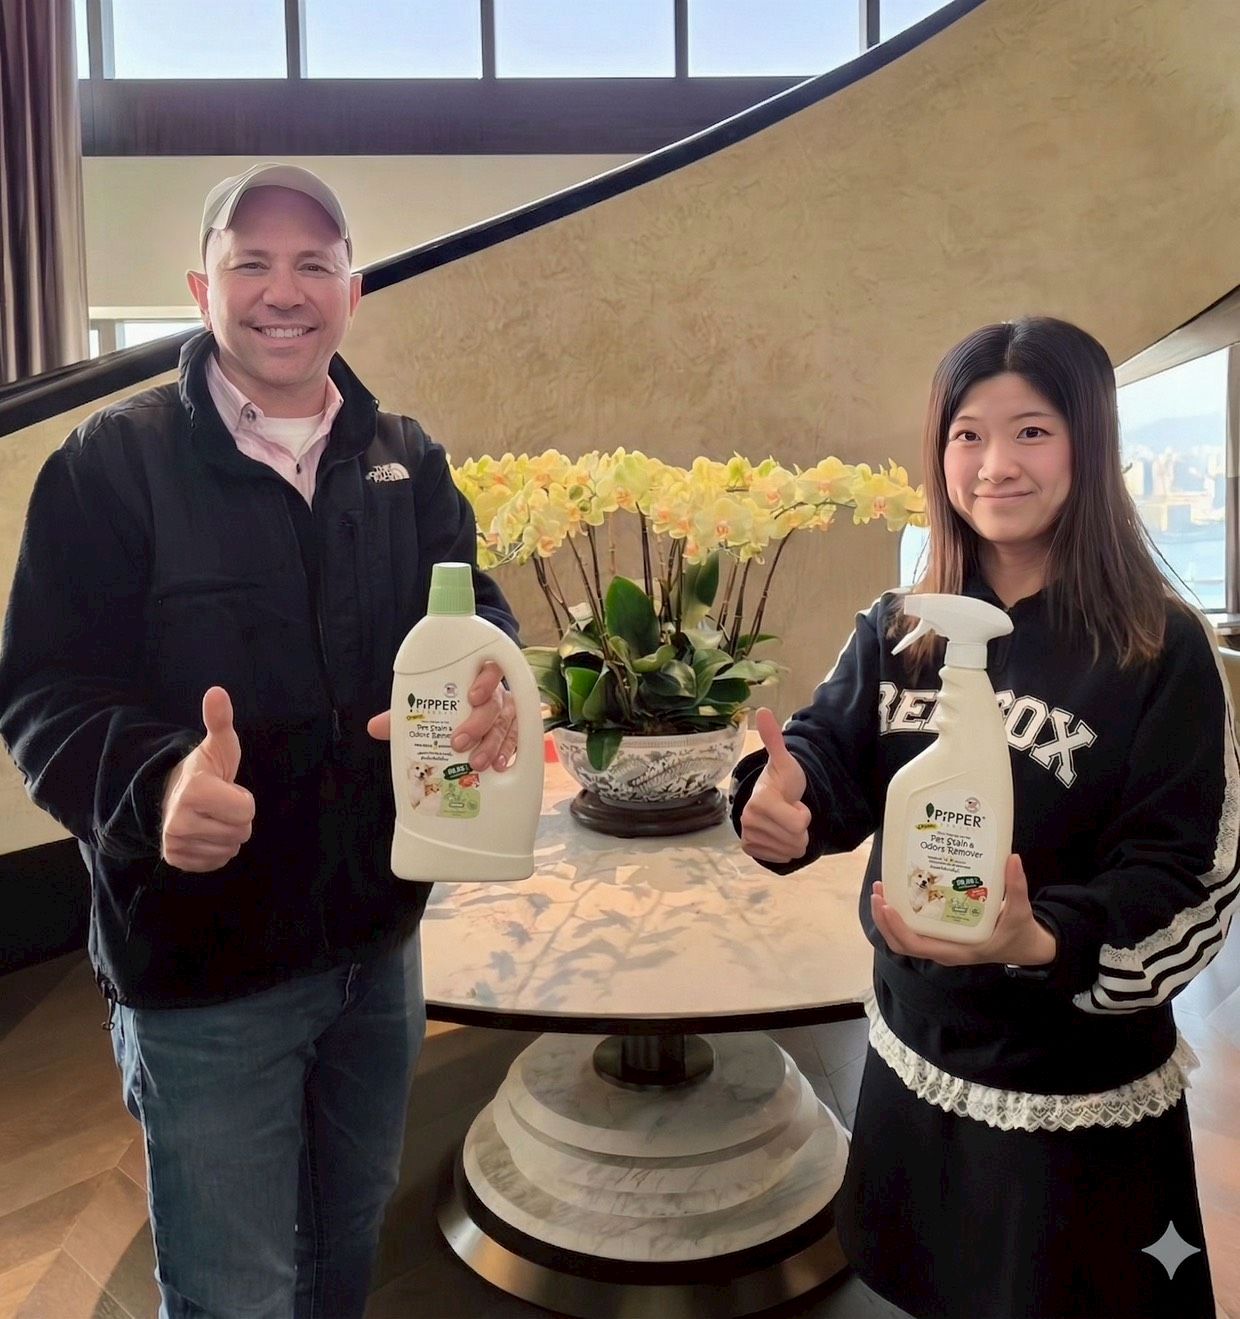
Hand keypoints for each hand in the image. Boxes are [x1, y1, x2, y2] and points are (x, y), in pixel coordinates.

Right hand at [161, 687, 254, 872]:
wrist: (170, 795)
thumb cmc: (205, 771)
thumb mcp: (217, 746)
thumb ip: (220, 721)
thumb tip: (217, 692)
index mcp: (194, 792)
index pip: (247, 811)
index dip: (242, 799)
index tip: (226, 789)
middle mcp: (179, 821)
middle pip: (242, 832)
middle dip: (237, 818)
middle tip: (219, 804)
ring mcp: (175, 843)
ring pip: (231, 849)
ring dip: (227, 834)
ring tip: (211, 816)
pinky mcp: (175, 859)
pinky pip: (217, 862)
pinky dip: (216, 849)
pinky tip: (205, 832)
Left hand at [367, 661, 517, 772]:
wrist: (469, 725)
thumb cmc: (449, 710)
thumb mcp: (430, 709)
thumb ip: (406, 715)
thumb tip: (374, 727)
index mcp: (477, 679)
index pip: (489, 669)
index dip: (485, 681)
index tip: (472, 696)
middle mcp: (497, 694)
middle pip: (495, 703)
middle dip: (478, 723)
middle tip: (459, 741)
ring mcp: (508, 714)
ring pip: (506, 725)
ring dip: (492, 744)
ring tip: (476, 762)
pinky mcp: (515, 733)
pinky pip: (517, 741)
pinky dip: (507, 753)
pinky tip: (498, 766)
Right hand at [739, 707, 811, 863]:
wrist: (769, 797)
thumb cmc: (781, 780)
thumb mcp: (785, 760)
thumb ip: (775, 739)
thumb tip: (763, 710)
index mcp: (760, 802)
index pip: (799, 823)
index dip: (803, 813)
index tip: (792, 801)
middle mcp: (749, 821)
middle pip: (797, 839)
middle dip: (799, 827)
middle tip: (788, 811)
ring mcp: (748, 836)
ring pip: (791, 851)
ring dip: (794, 838)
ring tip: (784, 821)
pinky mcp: (750, 850)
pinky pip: (781, 858)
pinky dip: (784, 848)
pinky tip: (778, 833)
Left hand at [870, 854, 1057, 966]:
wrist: (1026, 948)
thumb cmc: (1019, 933)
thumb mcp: (1019, 912)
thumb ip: (1016, 887)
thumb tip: (1012, 859)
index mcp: (957, 950)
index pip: (915, 946)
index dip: (897, 928)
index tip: (887, 906)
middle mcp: (943, 950)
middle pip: (901, 943)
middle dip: (884, 920)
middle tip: (878, 891)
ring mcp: (941, 945)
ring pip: (904, 938)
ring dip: (888, 917)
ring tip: (881, 889)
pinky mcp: (942, 937)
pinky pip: (913, 930)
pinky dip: (901, 915)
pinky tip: (899, 893)